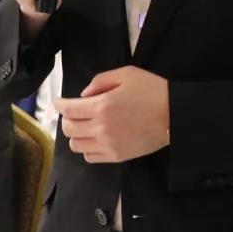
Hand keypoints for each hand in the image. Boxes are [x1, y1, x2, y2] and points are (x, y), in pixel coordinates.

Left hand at [55, 66, 169, 162]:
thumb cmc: (152, 90)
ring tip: (85, 126)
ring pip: (76, 145)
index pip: (68, 109)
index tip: (58, 101)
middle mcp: (101, 128)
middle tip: (74, 112)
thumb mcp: (126, 74)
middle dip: (66, 118)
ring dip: (76, 134)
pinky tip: (96, 138)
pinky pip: (90, 157)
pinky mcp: (117, 157)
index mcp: (102, 106)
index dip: (59, 104)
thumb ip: (100, 81)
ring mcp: (108, 145)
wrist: (174, 115)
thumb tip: (84, 95)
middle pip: (68, 129)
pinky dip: (88, 147)